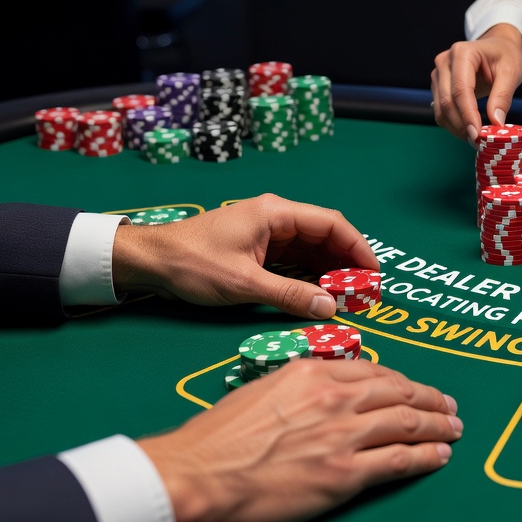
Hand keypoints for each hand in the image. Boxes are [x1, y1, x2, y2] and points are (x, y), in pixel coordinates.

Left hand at [111, 193, 376, 318]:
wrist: (148, 261)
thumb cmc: (192, 264)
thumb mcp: (244, 284)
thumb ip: (290, 295)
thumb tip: (330, 308)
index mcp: (276, 213)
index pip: (332, 224)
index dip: (358, 249)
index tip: (374, 275)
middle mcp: (275, 217)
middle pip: (325, 235)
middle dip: (348, 263)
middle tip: (365, 293)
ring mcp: (266, 232)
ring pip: (311, 248)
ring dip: (330, 271)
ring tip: (347, 297)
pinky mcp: (257, 248)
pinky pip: (295, 259)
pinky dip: (310, 275)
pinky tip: (319, 294)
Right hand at [138, 359, 460, 521]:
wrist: (198, 474)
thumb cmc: (217, 439)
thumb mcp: (261, 390)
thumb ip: (297, 387)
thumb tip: (317, 392)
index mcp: (312, 373)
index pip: (374, 372)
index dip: (402, 381)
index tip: (415, 387)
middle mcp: (335, 398)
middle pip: (400, 393)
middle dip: (430, 399)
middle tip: (449, 405)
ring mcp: (343, 435)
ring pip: (408, 422)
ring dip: (439, 425)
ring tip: (454, 429)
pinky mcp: (345, 473)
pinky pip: (401, 460)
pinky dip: (427, 456)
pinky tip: (440, 455)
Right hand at [430, 24, 521, 143]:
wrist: (497, 47)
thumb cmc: (505, 56)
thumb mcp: (511, 72)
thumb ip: (503, 96)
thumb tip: (496, 122)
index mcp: (462, 53)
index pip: (460, 89)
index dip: (468, 114)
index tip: (477, 134)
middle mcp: (444, 62)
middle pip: (447, 101)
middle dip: (462, 124)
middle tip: (479, 142)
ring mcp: (438, 74)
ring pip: (440, 109)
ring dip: (456, 127)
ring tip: (476, 138)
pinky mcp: (438, 86)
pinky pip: (440, 110)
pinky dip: (453, 124)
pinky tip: (468, 129)